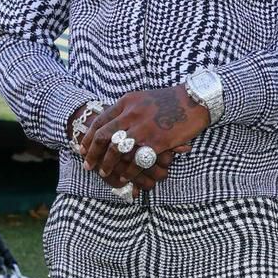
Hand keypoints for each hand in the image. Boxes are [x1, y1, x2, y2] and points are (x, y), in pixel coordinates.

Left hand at [80, 85, 209, 194]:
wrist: (195, 100)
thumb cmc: (171, 100)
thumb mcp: (143, 99)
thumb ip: (127, 110)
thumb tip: (112, 124)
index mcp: (127, 102)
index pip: (100, 121)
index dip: (89, 137)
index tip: (82, 148)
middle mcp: (131, 113)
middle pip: (104, 136)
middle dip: (92, 153)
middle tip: (88, 165)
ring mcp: (143, 128)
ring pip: (117, 150)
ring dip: (108, 164)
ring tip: (104, 174)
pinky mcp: (156, 141)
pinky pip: (136, 160)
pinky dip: (129, 171)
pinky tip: (125, 178)